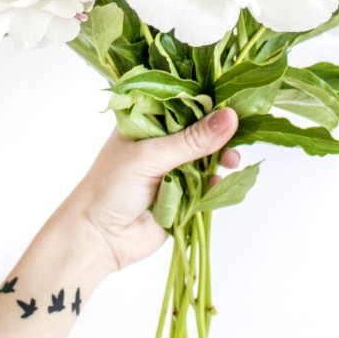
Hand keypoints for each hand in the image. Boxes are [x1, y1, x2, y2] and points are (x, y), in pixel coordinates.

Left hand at [72, 108, 239, 271]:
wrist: (98, 239)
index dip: (208, 100)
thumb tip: (229, 117)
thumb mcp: (150, 156)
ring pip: (207, 157)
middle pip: (200, 129)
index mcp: (146, 121)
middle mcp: (161, 142)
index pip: (183, 101)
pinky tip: (219, 183)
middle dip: (220, 132)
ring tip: (231, 160)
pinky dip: (216, 183)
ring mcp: (173, 168)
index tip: (235, 98)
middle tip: (240, 132)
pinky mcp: (184, 195)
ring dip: (222, 157)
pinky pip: (208, 185)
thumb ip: (191, 140)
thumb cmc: (110, 187)